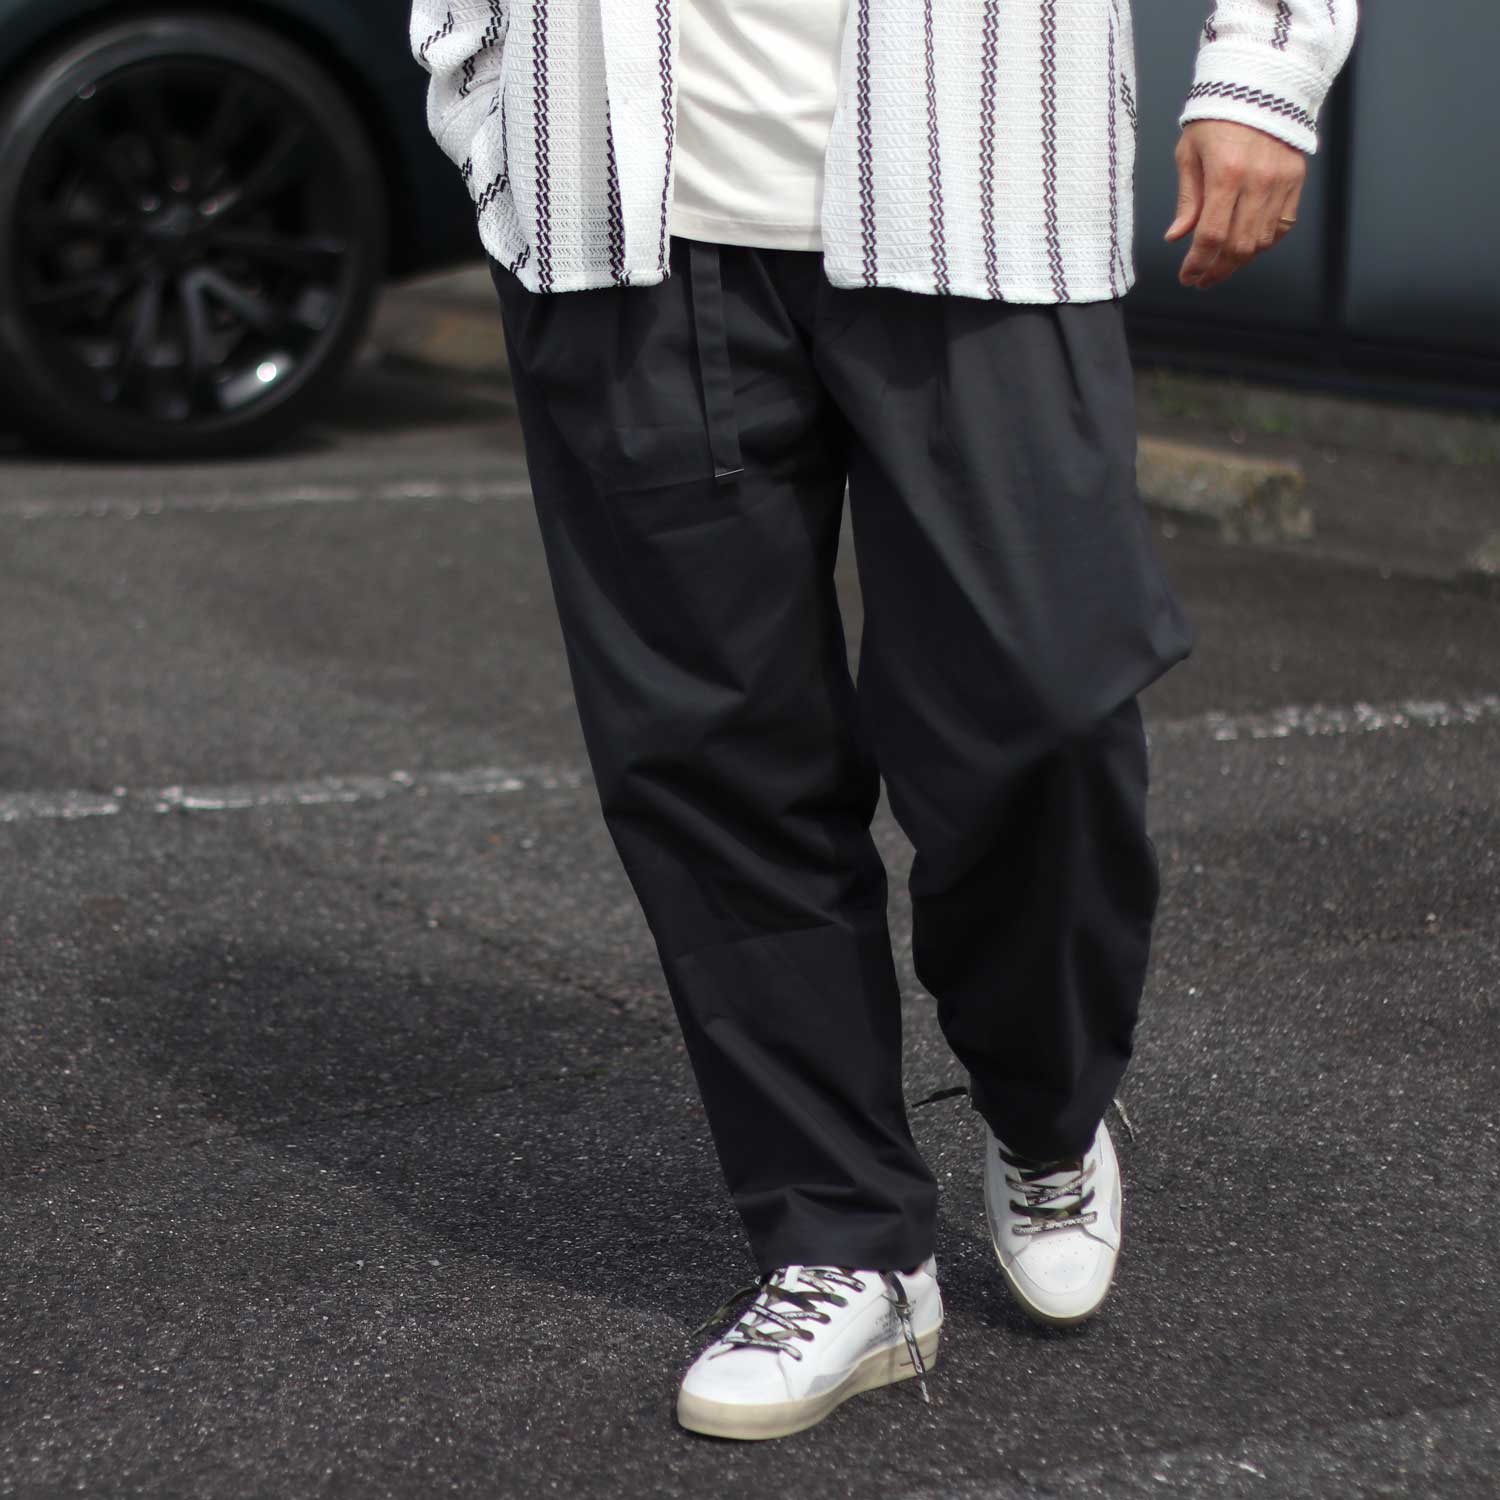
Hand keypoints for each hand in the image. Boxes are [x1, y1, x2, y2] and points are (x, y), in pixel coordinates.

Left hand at [1164, 120, 1306, 289]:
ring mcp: (1281, 181)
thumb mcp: (1190, 153)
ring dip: (1239, 260)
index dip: (1197, 264)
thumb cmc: (1218, 115)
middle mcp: (1258, 180)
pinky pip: (1283, 225)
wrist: (1259, 84)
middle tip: (1201, 279)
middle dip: (1217, 270)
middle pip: (1238, 246)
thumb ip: (1187, 199)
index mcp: (1226, 173)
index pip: (1210, 235)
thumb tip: (1178, 236)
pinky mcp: (1296, 179)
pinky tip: (1247, 246)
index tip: (1187, 277)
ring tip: (1221, 264)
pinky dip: (1264, 243)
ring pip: (1262, 241)